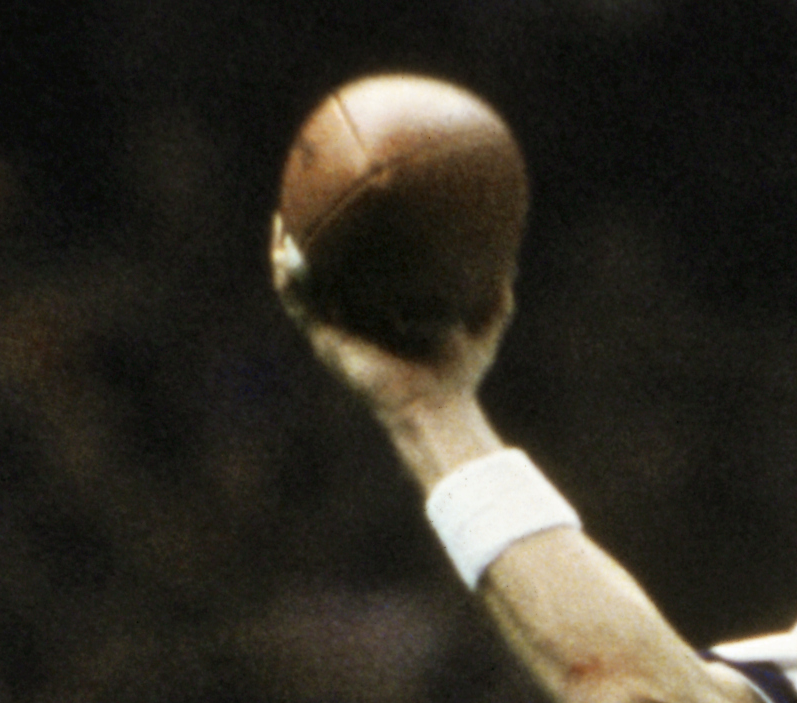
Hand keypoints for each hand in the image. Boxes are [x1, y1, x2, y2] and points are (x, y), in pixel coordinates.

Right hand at [271, 221, 510, 473]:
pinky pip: (297, 300)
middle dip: (319, 240)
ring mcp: (338, 329)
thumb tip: (510, 260)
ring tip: (286, 215)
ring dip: (290, 250)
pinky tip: (286, 244)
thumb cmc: (459, 375)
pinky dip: (288, 272)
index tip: (359, 206)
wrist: (434, 407)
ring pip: (303, 282)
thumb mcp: (483, 323)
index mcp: (386, 313)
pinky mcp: (325, 339)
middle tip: (314, 200)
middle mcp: (357, 318)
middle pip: (330, 271)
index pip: (367, 272)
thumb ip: (494, 291)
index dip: (359, 243)